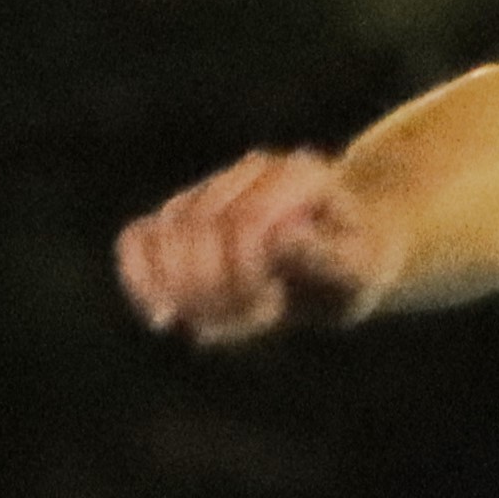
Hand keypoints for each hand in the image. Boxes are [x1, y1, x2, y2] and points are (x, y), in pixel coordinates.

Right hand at [115, 150, 394, 344]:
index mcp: (299, 176)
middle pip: (200, 229)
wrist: (345, 250)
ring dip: (184, 294)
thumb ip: (324, 259)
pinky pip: (138, 240)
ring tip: (217, 324)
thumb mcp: (359, 271)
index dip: (246, 278)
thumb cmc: (355, 267)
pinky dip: (142, 282)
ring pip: (165, 236)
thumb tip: (278, 240)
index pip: (248, 224)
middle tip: (249, 319)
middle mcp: (250, 173)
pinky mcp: (180, 217)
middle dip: (215, 290)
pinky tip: (166, 320)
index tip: (272, 311)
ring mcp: (212, 192)